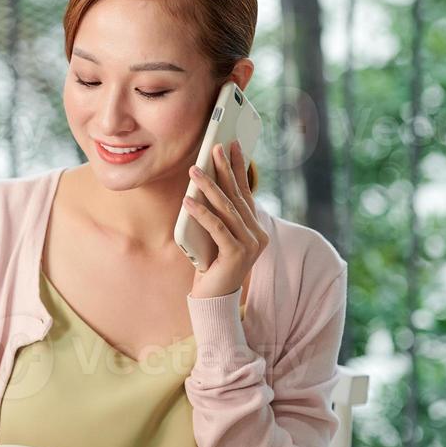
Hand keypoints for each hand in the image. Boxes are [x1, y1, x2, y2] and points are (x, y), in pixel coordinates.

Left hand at [184, 140, 268, 300]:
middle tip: (214, 148)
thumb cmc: (211, 265)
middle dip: (225, 170)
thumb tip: (205, 182)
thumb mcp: (216, 235)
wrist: (214, 300)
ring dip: (209, 186)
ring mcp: (250, 245)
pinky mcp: (236, 255)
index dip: (239, 168)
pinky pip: (217, 227)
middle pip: (237, 196)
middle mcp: (258, 235)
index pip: (246, 192)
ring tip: (193, 169)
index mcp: (255, 228)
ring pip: (227, 209)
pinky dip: (201, 212)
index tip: (232, 145)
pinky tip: (187, 200)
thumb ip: (218, 214)